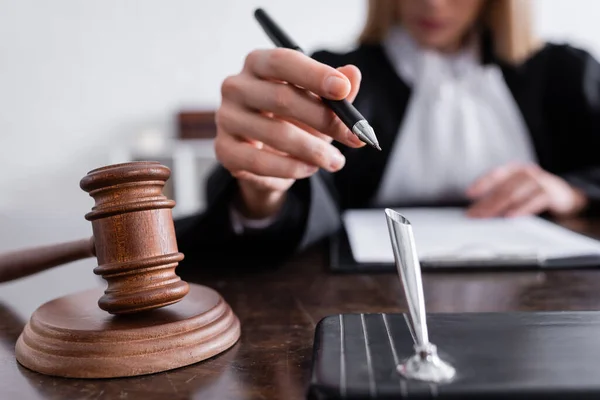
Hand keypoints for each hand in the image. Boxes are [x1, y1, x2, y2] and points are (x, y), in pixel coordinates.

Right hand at [214, 48, 364, 217]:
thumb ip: (337, 90)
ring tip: (335, 161)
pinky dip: (292, 168)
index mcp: (258, 63)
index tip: (343, 90)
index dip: (314, 74)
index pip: (283, 61)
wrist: (269, 158)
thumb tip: (353, 74)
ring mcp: (226, 118)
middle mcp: (236, 86)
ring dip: (313, 151)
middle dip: (324, 119)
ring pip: (276, 133)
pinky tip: (310, 169)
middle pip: (281, 98)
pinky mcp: (224, 150)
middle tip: (354, 138)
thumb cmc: (295, 120)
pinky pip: (260, 162)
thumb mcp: (320, 103)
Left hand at [466, 163, 587, 217]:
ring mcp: (539, 181)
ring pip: (515, 193)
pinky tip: (511, 216)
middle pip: (503, 188)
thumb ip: (500, 196)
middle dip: (486, 202)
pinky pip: (534, 200)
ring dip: (499, 206)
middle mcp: (525, 172)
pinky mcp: (551, 192)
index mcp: (515, 170)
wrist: (565, 194)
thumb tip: (477, 210)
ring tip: (487, 216)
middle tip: (474, 214)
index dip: (482, 183)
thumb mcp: (517, 190)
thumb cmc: (533, 192)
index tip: (469, 194)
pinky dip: (522, 208)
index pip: (495, 174)